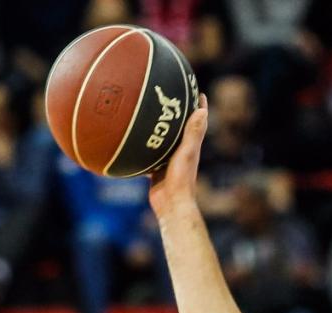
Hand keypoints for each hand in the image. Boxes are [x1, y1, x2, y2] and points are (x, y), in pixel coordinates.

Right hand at [149, 94, 208, 218]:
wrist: (170, 206)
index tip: (195, 88)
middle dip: (175, 111)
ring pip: (162, 139)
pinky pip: (147, 154)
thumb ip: (193, 133)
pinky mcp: (156, 169)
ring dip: (155, 127)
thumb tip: (203, 110)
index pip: (197, 119)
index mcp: (191, 145)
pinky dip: (140, 146)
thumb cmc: (181, 181)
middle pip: (179, 126)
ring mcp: (168, 160)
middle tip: (167, 93)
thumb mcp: (186, 154)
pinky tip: (128, 137)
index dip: (198, 104)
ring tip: (145, 111)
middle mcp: (181, 151)